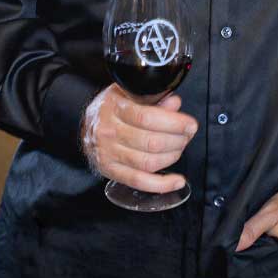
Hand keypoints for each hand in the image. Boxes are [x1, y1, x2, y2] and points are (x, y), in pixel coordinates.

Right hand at [81, 84, 197, 193]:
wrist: (87, 123)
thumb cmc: (112, 106)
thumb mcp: (129, 92)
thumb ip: (153, 98)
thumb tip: (174, 103)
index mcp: (115, 107)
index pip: (147, 117)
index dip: (174, 123)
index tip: (190, 125)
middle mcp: (109, 131)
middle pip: (150, 142)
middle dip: (177, 140)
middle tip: (187, 135)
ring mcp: (108, 153)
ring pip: (147, 162)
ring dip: (172, 157)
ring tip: (180, 148)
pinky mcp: (109, 171)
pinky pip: (138, 181)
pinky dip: (161, 185)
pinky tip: (177, 180)